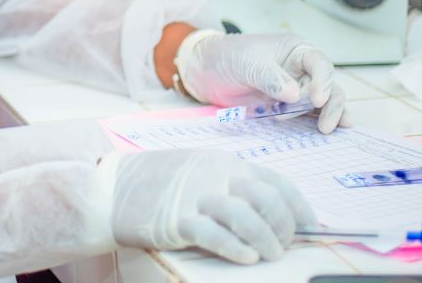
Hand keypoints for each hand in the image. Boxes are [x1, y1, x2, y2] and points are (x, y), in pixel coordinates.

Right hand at [107, 149, 314, 263]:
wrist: (112, 188)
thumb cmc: (158, 184)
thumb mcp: (200, 173)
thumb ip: (232, 186)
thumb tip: (274, 214)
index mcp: (224, 162)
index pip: (276, 182)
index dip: (299, 208)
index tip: (309, 227)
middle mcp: (215, 175)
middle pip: (268, 200)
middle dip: (284, 228)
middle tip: (282, 246)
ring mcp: (196, 196)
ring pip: (248, 217)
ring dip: (266, 241)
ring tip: (268, 255)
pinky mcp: (177, 219)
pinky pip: (216, 235)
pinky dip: (237, 249)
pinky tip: (246, 258)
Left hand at [177, 32, 352, 132]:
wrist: (206, 71)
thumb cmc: (229, 56)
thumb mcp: (249, 62)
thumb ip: (271, 78)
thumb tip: (296, 96)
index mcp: (296, 51)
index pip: (319, 65)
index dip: (323, 82)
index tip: (317, 100)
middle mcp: (302, 69)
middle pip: (327, 86)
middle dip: (330, 105)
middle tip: (325, 126)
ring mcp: (296, 89)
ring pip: (321, 102)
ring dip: (328, 115)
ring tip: (327, 129)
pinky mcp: (286, 106)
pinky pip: (305, 115)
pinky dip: (315, 121)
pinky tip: (325, 130)